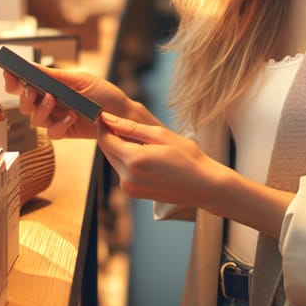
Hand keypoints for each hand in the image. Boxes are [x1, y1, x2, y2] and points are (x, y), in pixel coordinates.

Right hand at [3, 65, 145, 138]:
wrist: (121, 112)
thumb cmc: (103, 93)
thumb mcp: (80, 79)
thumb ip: (55, 76)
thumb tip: (32, 67)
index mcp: (52, 86)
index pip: (26, 84)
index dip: (13, 80)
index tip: (8, 74)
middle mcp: (51, 103)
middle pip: (26, 104)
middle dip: (26, 98)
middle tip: (33, 90)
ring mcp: (56, 118)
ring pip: (35, 119)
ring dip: (42, 110)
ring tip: (53, 101)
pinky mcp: (65, 131)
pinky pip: (52, 133)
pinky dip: (59, 125)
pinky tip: (71, 116)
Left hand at [97, 112, 222, 205]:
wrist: (203, 185)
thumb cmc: (187, 157)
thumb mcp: (160, 135)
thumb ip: (130, 127)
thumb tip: (108, 118)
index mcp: (134, 160)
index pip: (105, 139)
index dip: (102, 124)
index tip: (105, 112)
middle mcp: (127, 177)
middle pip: (107, 151)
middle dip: (110, 135)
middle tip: (120, 120)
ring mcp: (129, 188)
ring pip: (114, 160)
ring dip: (119, 147)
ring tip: (136, 137)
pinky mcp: (133, 193)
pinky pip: (122, 171)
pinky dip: (126, 159)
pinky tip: (142, 152)